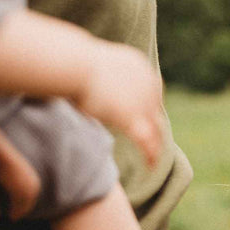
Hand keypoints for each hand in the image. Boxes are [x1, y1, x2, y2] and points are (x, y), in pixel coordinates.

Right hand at [76, 42, 163, 166]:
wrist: (74, 65)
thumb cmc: (74, 64)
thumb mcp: (98, 67)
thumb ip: (107, 80)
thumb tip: (98, 86)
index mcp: (141, 68)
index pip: (152, 93)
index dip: (148, 110)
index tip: (145, 123)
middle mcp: (148, 83)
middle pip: (155, 112)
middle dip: (153, 129)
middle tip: (151, 146)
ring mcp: (143, 101)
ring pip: (155, 130)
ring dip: (155, 147)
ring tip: (152, 162)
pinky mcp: (133, 118)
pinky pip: (147, 141)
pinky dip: (150, 155)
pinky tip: (150, 166)